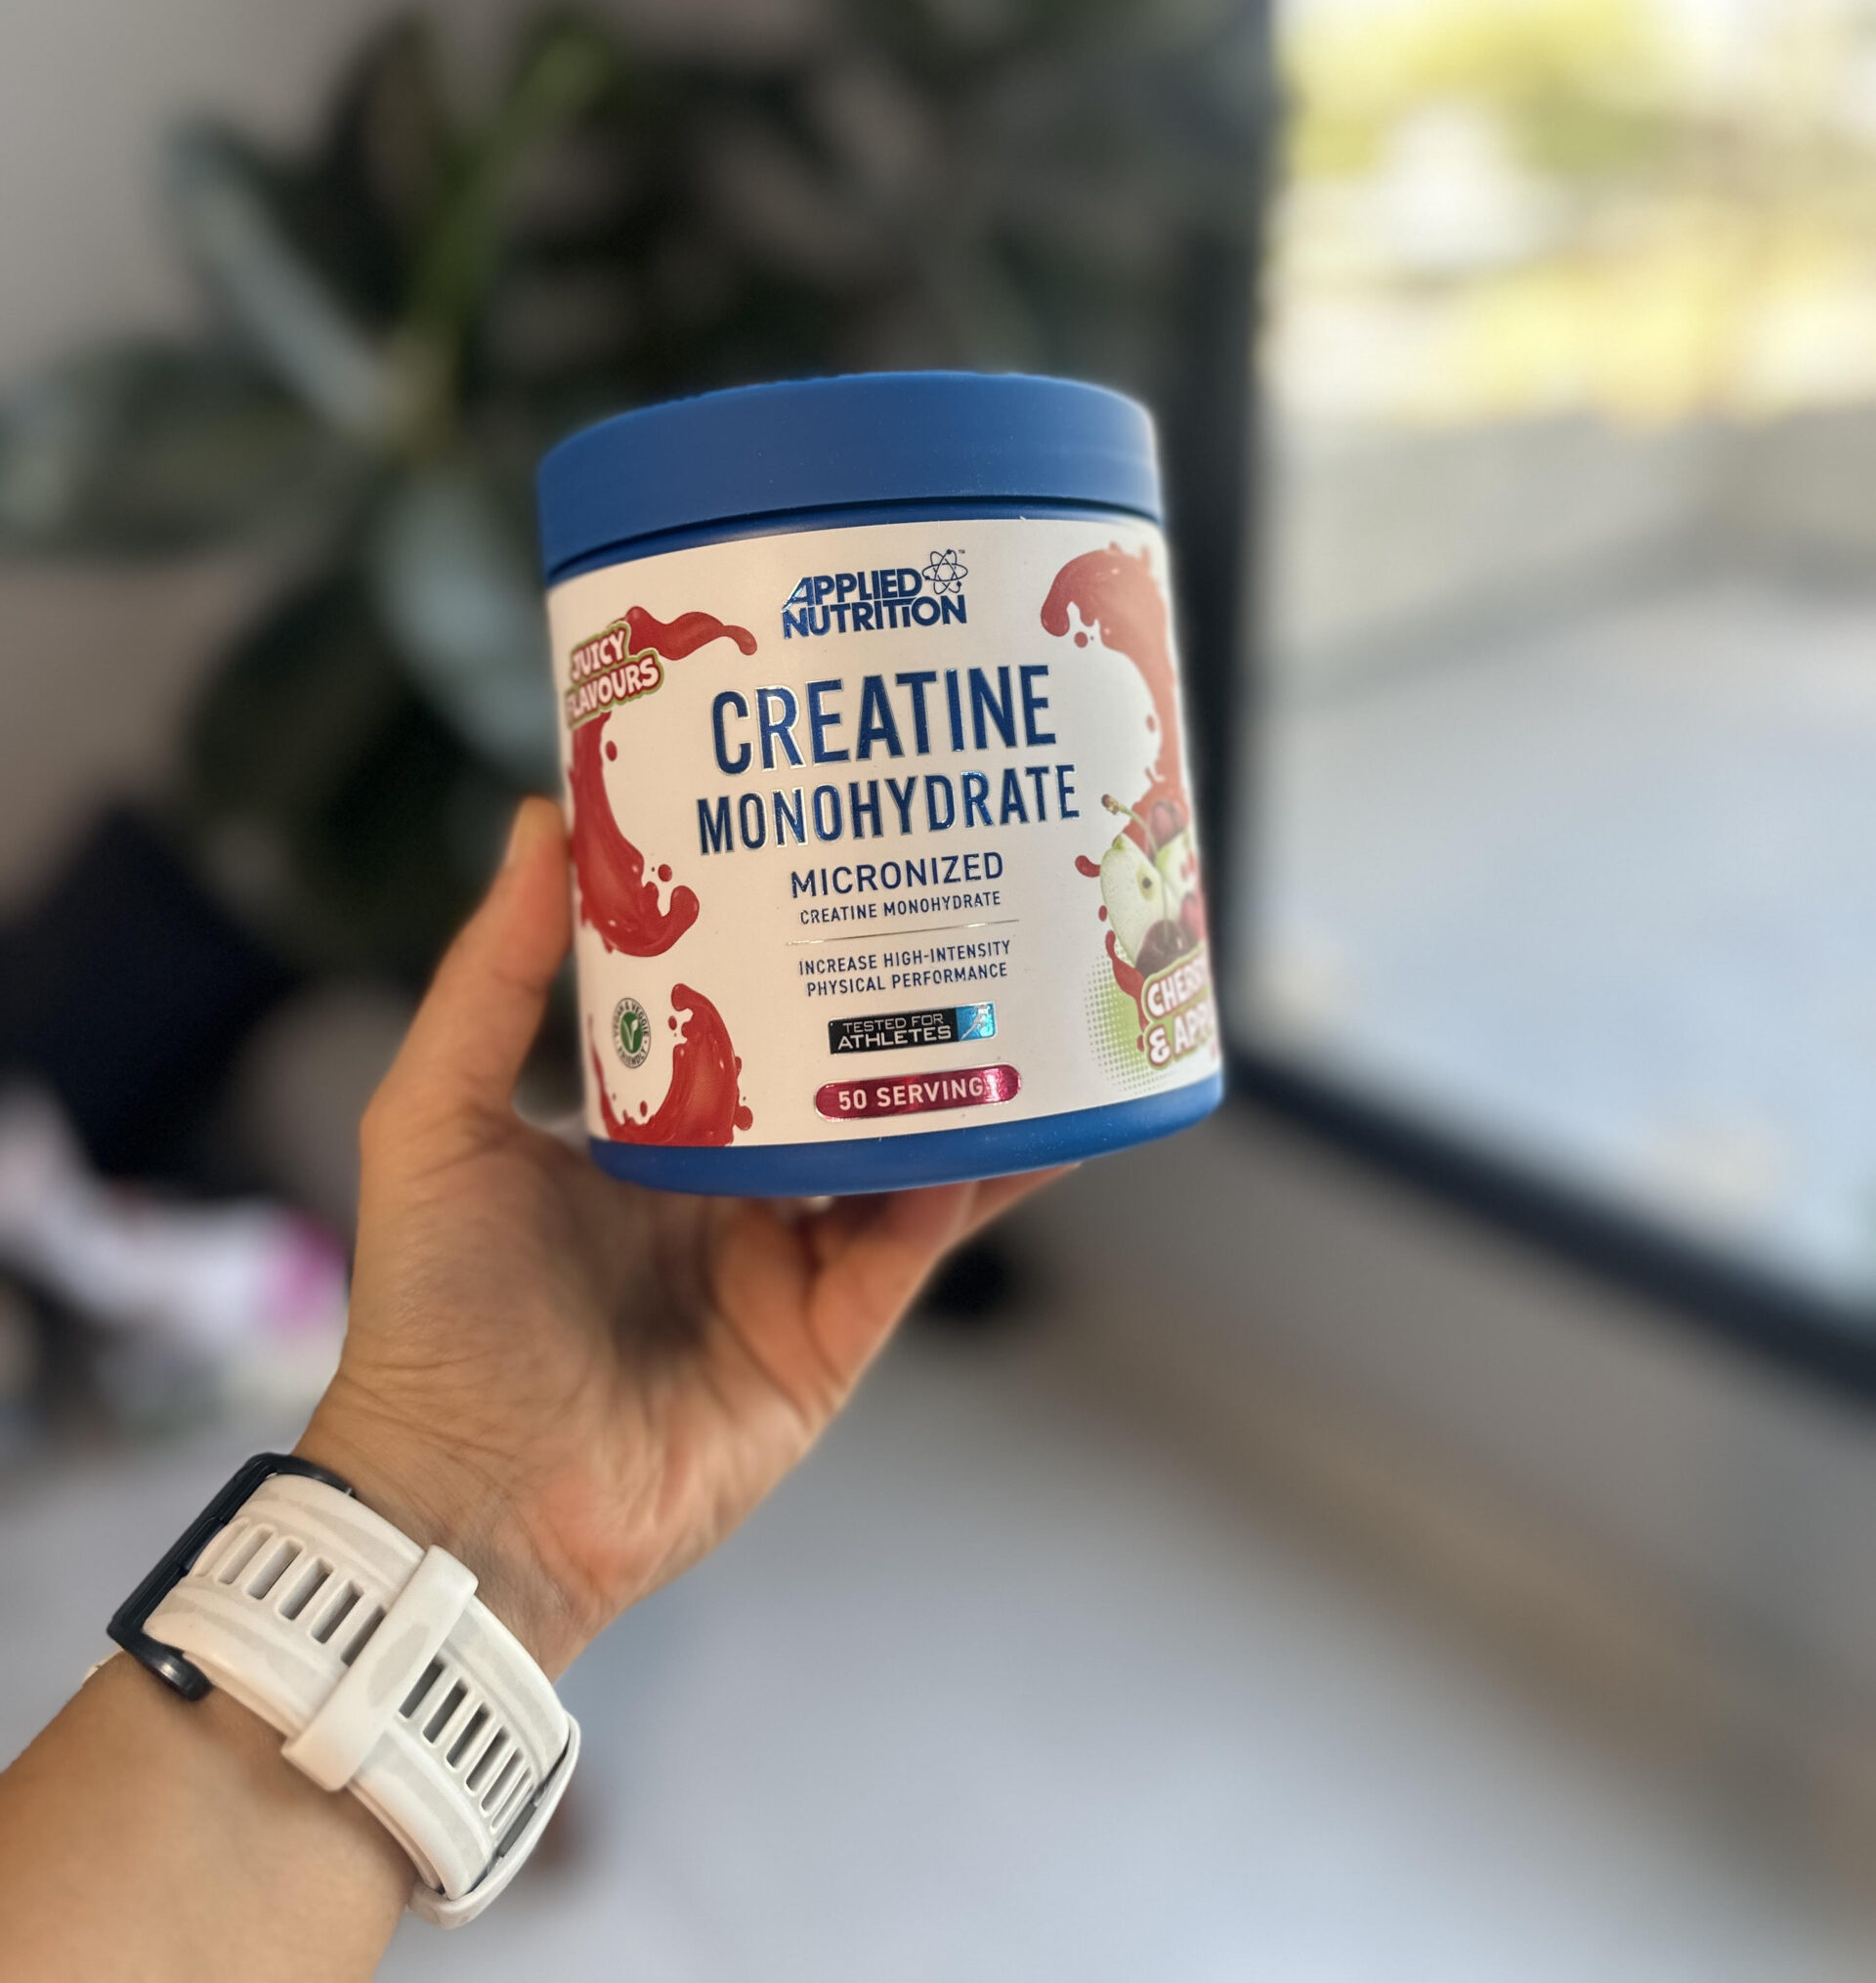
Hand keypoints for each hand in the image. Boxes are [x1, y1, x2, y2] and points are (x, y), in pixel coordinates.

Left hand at [300, 798, 1060, 1675]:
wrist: (467, 1498)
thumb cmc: (434, 1311)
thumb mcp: (437, 1118)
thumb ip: (492, 977)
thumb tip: (538, 820)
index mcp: (644, 1140)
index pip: (736, 1026)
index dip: (786, 952)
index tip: (835, 860)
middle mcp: (724, 1198)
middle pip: (833, 1087)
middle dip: (896, 1015)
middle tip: (963, 917)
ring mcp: (780, 1272)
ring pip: (893, 1165)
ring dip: (957, 1100)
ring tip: (1029, 1016)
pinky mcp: (821, 1345)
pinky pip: (901, 1254)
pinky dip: (949, 1193)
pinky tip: (996, 1129)